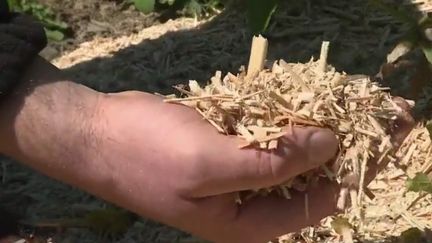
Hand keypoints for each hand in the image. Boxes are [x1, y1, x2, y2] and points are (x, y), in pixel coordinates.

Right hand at [94, 91, 339, 242]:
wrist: (96, 133)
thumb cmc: (148, 154)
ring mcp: (228, 171)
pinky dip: (269, 118)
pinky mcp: (217, 144)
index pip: (308, 209)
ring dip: (294, 131)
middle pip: (294, 180)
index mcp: (241, 221)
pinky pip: (254, 134)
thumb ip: (272, 162)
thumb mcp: (212, 163)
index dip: (338, 182)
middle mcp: (239, 200)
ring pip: (276, 153)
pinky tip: (281, 101)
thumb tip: (329, 146)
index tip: (361, 150)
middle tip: (341, 118)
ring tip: (316, 106)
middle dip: (319, 153)